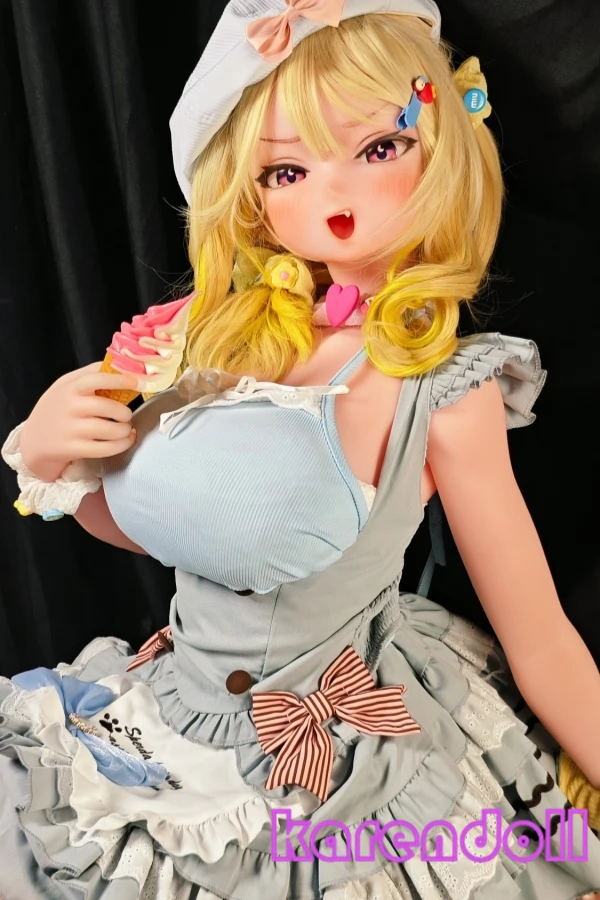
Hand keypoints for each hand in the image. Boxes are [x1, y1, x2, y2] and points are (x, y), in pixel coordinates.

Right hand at [19, 362, 139, 481]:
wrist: (33, 441)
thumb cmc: (55, 410)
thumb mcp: (64, 386)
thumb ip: (88, 374)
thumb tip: (117, 365)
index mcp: (69, 388)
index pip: (95, 379)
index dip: (119, 380)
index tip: (137, 383)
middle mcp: (70, 408)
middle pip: (107, 407)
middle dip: (124, 412)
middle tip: (126, 415)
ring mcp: (71, 430)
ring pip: (110, 430)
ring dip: (125, 430)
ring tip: (126, 428)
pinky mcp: (73, 449)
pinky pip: (106, 448)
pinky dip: (122, 444)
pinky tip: (125, 440)